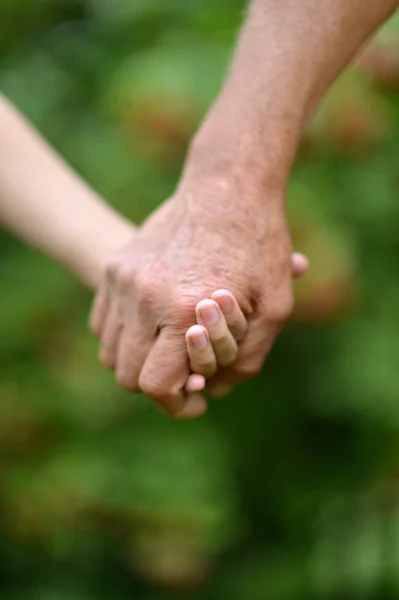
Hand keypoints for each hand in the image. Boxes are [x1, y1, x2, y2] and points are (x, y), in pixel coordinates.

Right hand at [90, 181, 296, 417]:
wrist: (226, 187)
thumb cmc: (259, 245)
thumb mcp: (276, 306)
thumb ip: (247, 358)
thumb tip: (215, 390)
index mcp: (183, 310)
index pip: (155, 385)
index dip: (175, 404)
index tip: (195, 400)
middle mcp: (143, 297)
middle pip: (127, 374)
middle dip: (157, 386)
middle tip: (184, 379)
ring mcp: (122, 280)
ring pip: (109, 352)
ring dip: (137, 362)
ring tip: (168, 353)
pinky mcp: (115, 266)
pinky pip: (102, 322)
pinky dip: (122, 336)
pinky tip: (152, 328)